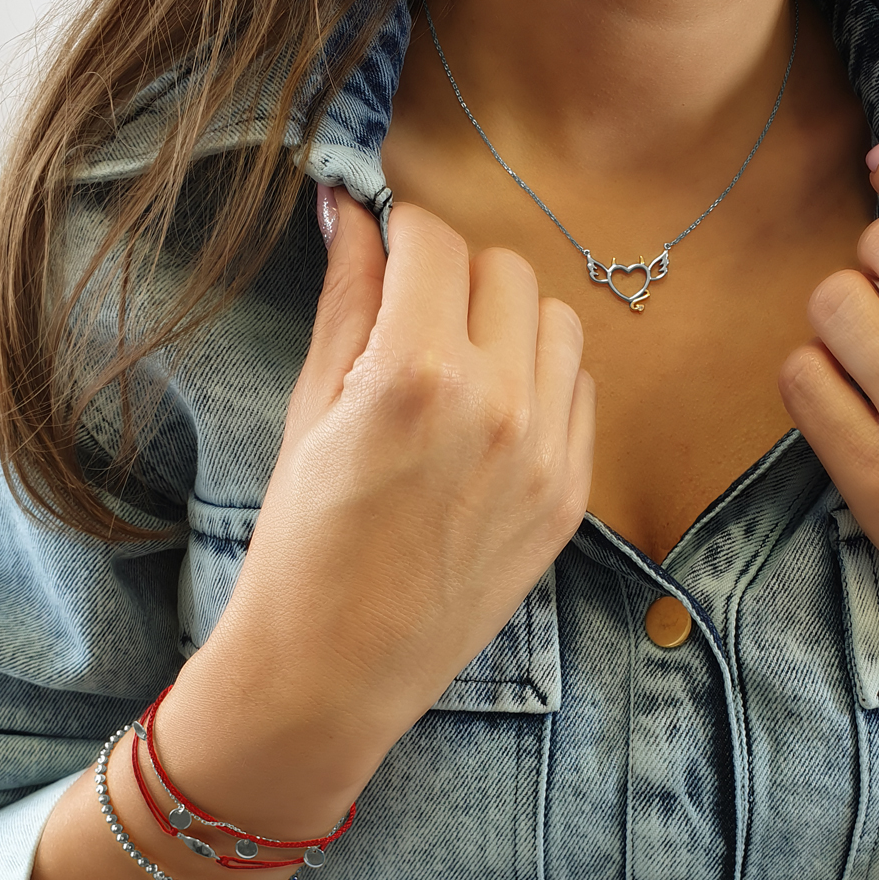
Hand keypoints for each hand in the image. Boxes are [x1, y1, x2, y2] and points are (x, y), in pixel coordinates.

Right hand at [181, 187, 594, 802]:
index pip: (434, 240)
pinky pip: (579, 391)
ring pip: (557, 322)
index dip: (401, 227)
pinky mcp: (570, 497)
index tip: (385, 243)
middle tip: (414, 308)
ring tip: (458, 358)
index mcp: (416, 376)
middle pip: (505, 269)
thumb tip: (348, 209)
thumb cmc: (299, 546)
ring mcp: (546, 456)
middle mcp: (497, 405)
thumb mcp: (310, 411)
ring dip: (508, 319)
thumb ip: (346, 300)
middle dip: (454, 270)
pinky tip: (492, 410)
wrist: (334, 670)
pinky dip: (540, 378)